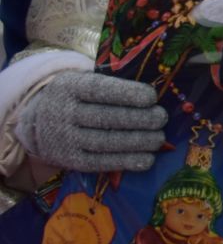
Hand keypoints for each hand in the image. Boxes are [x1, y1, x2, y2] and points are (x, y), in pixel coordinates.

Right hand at [14, 71, 165, 171]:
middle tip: (161, 118)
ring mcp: (64, 139)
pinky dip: (126, 161)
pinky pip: (100, 162)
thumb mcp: (84, 81)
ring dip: (138, 142)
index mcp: (69, 87)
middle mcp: (62, 112)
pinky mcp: (70, 160)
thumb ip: (111, 86)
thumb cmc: (78, 97)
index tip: (152, 97)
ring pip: (105, 142)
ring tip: (159, 138)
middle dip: (139, 119)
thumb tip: (152, 98)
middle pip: (105, 117)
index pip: (99, 90)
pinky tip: (147, 159)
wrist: (39, 121)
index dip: (127, 95)